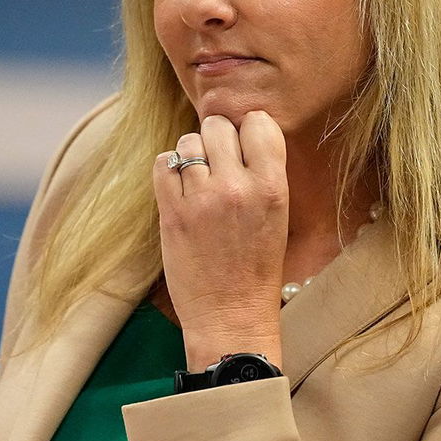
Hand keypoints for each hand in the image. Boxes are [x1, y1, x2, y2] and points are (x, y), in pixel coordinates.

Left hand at [152, 111, 288, 370]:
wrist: (231, 317)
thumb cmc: (257, 268)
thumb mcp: (278, 215)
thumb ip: (262, 172)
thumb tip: (240, 131)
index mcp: (272, 187)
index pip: (259, 123)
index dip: (248, 131)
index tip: (244, 147)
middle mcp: (238, 187)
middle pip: (219, 126)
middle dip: (217, 139)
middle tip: (218, 163)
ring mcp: (202, 199)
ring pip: (189, 142)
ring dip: (192, 155)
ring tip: (199, 181)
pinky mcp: (172, 213)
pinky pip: (163, 163)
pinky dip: (168, 169)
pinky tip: (179, 187)